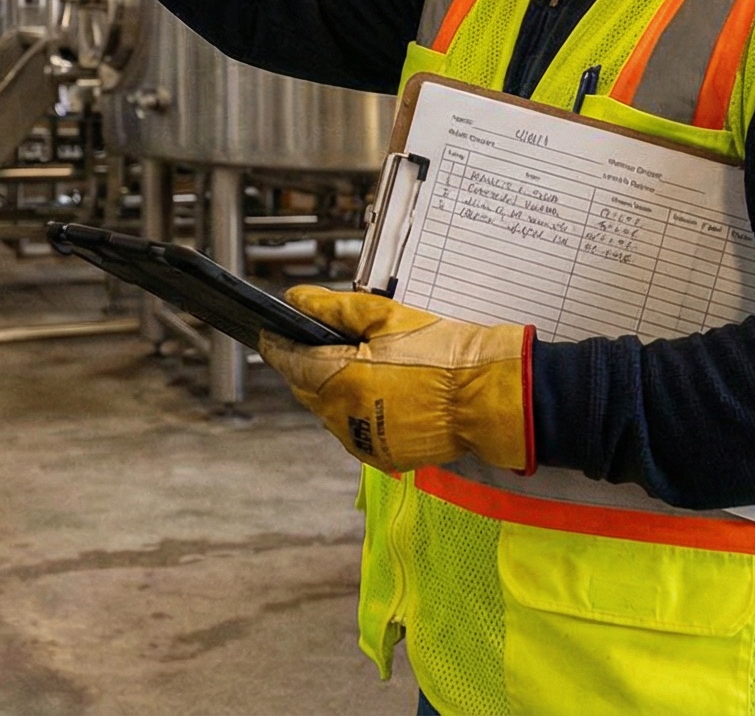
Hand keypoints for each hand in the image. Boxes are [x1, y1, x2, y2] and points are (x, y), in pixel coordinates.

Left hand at [257, 287, 532, 473]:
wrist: (486, 395)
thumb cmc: (442, 351)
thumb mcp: (386, 316)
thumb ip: (334, 308)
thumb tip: (297, 300)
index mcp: (340, 379)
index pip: (290, 362)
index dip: (276, 345)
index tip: (268, 333)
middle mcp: (344, 415)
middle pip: (305, 389)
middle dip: (303, 367)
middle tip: (312, 345)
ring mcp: (363, 440)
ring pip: (326, 413)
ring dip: (328, 392)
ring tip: (348, 368)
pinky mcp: (383, 455)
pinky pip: (352, 431)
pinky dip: (352, 413)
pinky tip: (372, 394)